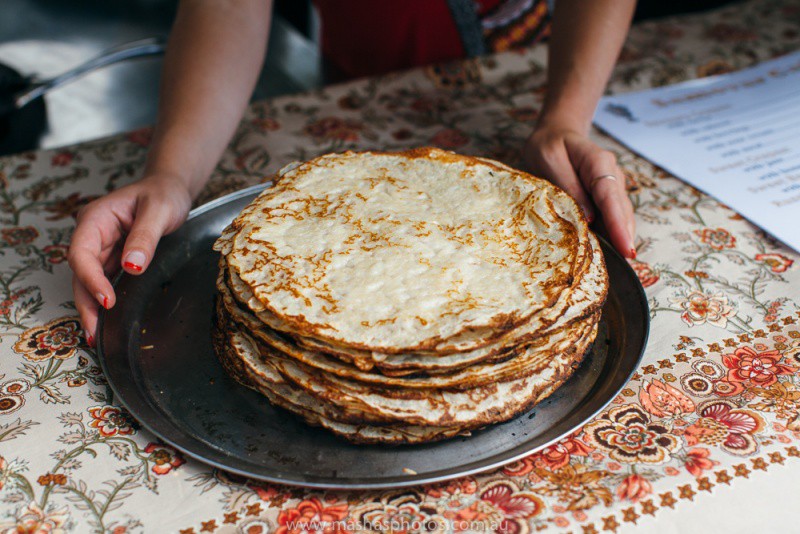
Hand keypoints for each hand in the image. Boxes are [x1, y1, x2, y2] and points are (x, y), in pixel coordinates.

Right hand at [68, 174, 192, 341]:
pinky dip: (104, 299)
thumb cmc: (163, 194)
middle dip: (86, 302)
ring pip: (89, 280)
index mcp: (96, 218)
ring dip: (92, 306)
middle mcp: (93, 234)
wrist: (170, 189)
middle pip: (80, 272)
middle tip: (95, 332)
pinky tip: (108, 320)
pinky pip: (104, 280)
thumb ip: (145, 237)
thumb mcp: (159, 210)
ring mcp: (102, 247)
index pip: (82, 253)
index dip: (90, 279)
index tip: (107, 300)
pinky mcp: (113, 258)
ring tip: (97, 335)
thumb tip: (132, 266)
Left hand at [523, 125, 635, 258]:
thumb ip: (568, 185)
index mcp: (599, 163)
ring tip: (622, 267)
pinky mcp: (606, 198)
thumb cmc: (549, 146)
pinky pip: (612, 218)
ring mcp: (612, 187)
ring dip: (620, 240)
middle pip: (622, 211)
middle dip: (625, 239)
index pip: (611, 198)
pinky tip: (610, 253)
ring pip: (620, 217)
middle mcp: (612, 176)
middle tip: (627, 268)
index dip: (618, 226)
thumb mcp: (549, 159)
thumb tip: (588, 218)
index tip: (626, 249)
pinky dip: (612, 234)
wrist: (555, 134)